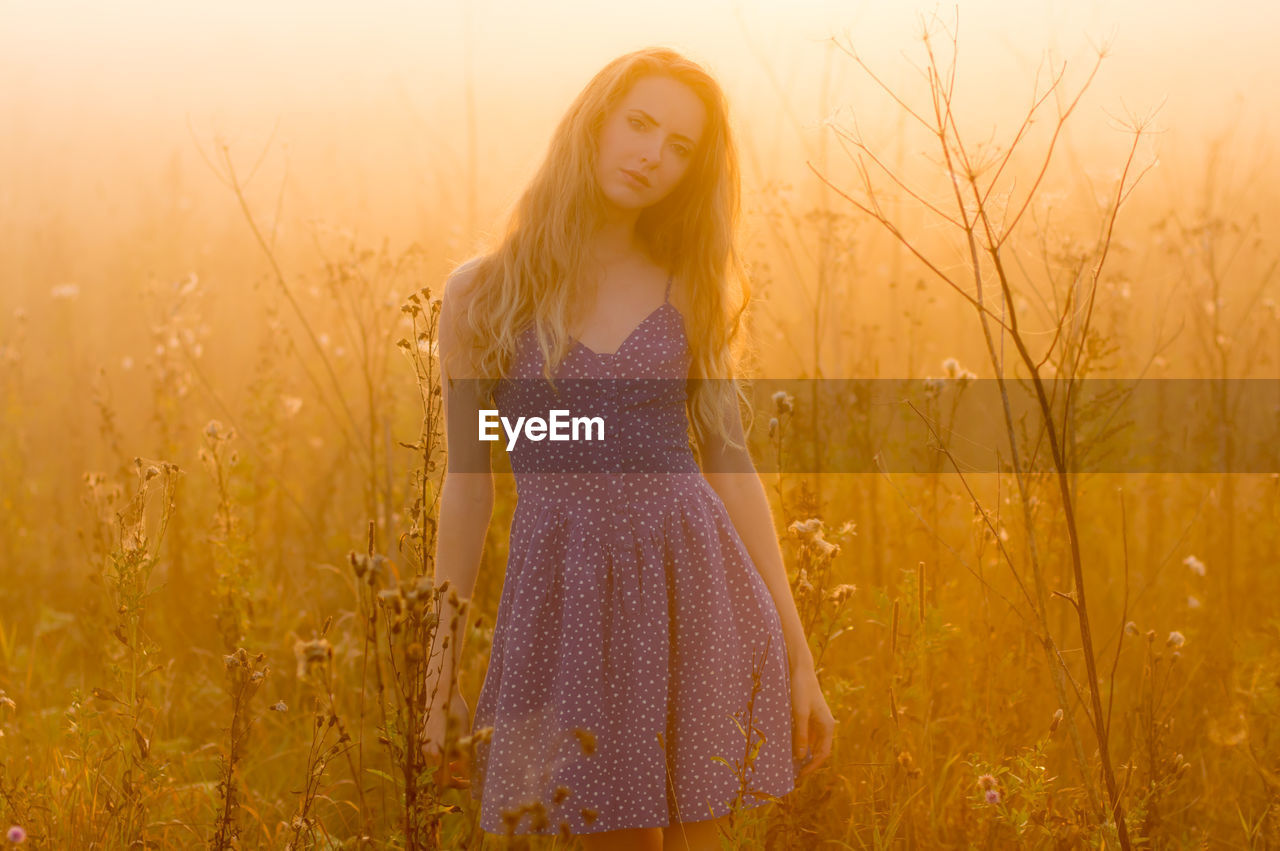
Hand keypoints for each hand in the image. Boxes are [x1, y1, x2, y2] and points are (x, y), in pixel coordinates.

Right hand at [421, 688, 471, 789]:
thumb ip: (465, 755)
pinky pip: (431, 757)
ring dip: (447, 770)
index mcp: (438, 753)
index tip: (469, 783)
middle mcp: (428, 752)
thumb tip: (469, 772)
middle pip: (437, 777)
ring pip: (434, 767)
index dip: (458, 784)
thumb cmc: (455, 713)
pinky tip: (452, 753)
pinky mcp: (424, 740)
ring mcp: (424, 746)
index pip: (445, 780)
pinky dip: (442, 760)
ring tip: (459, 765)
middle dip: (452, 780)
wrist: (440, 695)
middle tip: (465, 779)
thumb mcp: (464, 735)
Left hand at [790, 662, 834, 780]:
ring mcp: (818, 721)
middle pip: (818, 750)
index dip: (812, 766)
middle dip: (808, 762)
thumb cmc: (801, 690)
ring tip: (789, 763)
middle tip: (793, 773)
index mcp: (827, 726)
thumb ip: (801, 735)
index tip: (800, 775)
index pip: (823, 754)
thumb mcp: (799, 714)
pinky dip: (800, 742)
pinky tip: (789, 747)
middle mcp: (825, 725)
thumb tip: (802, 758)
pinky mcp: (810, 716)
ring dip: (803, 753)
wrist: (800, 670)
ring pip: (812, 743)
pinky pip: (807, 735)